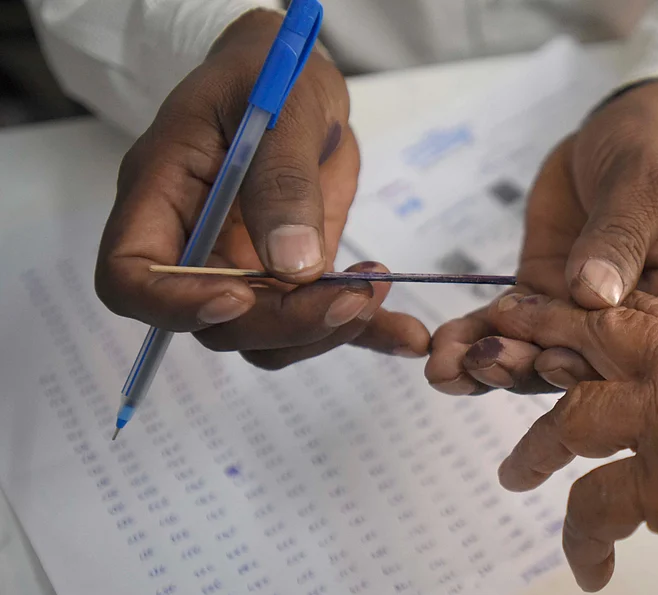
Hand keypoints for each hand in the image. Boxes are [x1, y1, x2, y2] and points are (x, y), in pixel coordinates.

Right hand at [94, 10, 429, 369]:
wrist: (298, 81)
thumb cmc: (269, 75)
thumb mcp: (280, 108)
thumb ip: (282, 183)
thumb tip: (293, 265)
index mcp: (160, 195)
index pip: (131, 277)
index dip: (175, 304)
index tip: (240, 297)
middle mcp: (195, 244)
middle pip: (216, 321)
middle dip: (285, 321)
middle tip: (350, 296)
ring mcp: (244, 266)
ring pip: (268, 337)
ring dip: (325, 329)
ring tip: (376, 287)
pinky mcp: (295, 274)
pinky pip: (321, 321)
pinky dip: (367, 332)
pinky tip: (405, 335)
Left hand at [424, 80, 657, 394]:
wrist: (622, 127)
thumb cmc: (656, 150)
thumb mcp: (646, 186)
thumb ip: (618, 238)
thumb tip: (592, 293)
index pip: (641, 347)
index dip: (595, 360)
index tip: (549, 358)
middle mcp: (633, 322)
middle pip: (582, 361)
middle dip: (527, 368)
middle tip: (481, 364)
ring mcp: (582, 312)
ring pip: (537, 351)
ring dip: (491, 363)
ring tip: (446, 368)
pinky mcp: (543, 293)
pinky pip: (507, 324)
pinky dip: (474, 335)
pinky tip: (442, 349)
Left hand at [484, 291, 657, 594]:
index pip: (639, 315)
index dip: (588, 318)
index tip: (552, 322)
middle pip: (588, 337)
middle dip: (533, 341)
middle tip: (491, 354)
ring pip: (569, 417)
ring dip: (534, 447)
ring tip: (514, 474)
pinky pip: (593, 508)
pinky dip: (580, 540)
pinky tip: (589, 568)